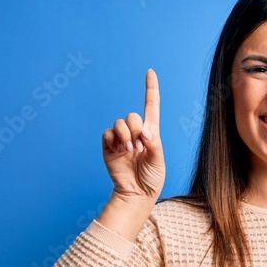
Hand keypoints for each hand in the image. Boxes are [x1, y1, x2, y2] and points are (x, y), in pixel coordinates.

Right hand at [101, 68, 164, 199]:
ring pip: (119, 123)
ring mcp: (121, 140)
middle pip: (132, 115)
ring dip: (125, 136)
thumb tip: (143, 132)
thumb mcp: (159, 160)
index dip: (151, 89)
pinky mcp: (109, 147)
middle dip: (136, 129)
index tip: (150, 72)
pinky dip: (113, 140)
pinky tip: (118, 151)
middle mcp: (136, 133)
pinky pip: (107, 133)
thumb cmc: (152, 178)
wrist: (137, 194)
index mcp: (151, 133)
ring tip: (130, 152)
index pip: (151, 106)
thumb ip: (154, 143)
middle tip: (139, 147)